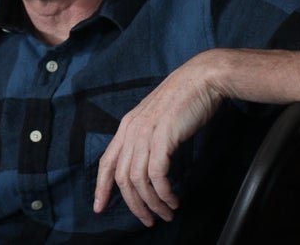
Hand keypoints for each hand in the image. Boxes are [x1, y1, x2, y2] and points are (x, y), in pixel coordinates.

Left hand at [93, 51, 223, 226]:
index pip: (106, 162)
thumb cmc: (184, 100)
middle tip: (148, 220)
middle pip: (122, 177)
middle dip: (133, 204)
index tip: (99, 207)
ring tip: (166, 214)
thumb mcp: (157, 120)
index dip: (101, 187)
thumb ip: (147, 139)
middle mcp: (131, 130)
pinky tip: (173, 200)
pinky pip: (157, 174)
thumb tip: (148, 166)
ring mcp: (145, 133)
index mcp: (126, 126)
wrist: (201, 79)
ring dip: (152, 202)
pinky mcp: (163, 137)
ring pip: (138, 179)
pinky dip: (163, 192)